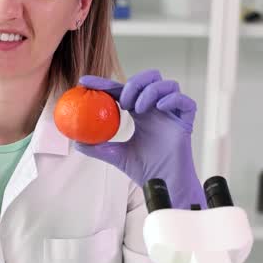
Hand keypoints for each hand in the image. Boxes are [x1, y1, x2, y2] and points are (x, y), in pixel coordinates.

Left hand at [72, 69, 206, 209]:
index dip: (104, 83)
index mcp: (141, 112)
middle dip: (135, 83)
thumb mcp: (116, 156)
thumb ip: (97, 147)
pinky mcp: (187, 122)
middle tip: (123, 102)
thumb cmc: (144, 170)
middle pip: (150, 77)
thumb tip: (76, 141)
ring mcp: (173, 114)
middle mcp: (157, 108)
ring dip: (150, 91)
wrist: (163, 185)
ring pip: (168, 84)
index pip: (122, 90)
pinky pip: (186, 101)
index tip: (85, 82)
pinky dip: (172, 99)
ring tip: (138, 109)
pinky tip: (159, 108)